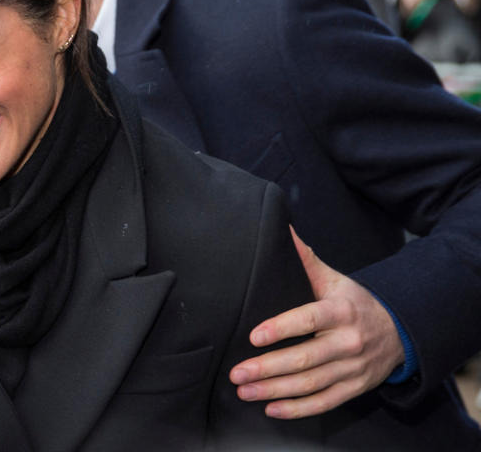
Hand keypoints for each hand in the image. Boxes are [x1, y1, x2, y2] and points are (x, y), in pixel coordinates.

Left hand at [229, 227, 404, 418]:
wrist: (401, 331)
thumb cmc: (355, 303)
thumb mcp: (335, 279)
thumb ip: (306, 260)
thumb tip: (283, 230)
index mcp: (341, 311)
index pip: (308, 320)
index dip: (281, 329)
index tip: (254, 336)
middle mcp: (348, 342)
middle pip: (305, 358)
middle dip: (267, 368)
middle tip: (237, 373)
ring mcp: (352, 369)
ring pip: (310, 384)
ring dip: (275, 390)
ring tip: (245, 391)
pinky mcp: (354, 388)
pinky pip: (324, 403)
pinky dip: (297, 409)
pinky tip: (271, 408)